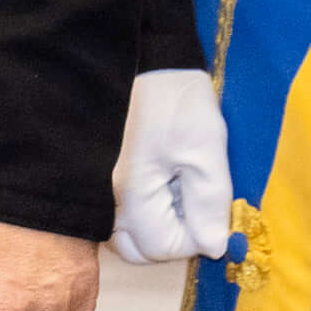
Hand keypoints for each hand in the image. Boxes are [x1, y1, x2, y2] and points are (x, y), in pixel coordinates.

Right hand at [109, 67, 234, 265]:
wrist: (148, 62)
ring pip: (124, 234)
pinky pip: (116, 214)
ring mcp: (97, 189)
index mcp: (131, 195)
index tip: (207, 204)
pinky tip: (157, 185)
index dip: (194, 235)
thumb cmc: (179, 104)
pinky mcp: (97, 178)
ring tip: (175, 192)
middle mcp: (105, 199)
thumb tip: (213, 248)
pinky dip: (140, 212)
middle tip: (190, 204)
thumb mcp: (206, 151)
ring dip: (154, 226)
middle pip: (136, 249)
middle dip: (169, 237)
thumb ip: (210, 204)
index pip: (163, 248)